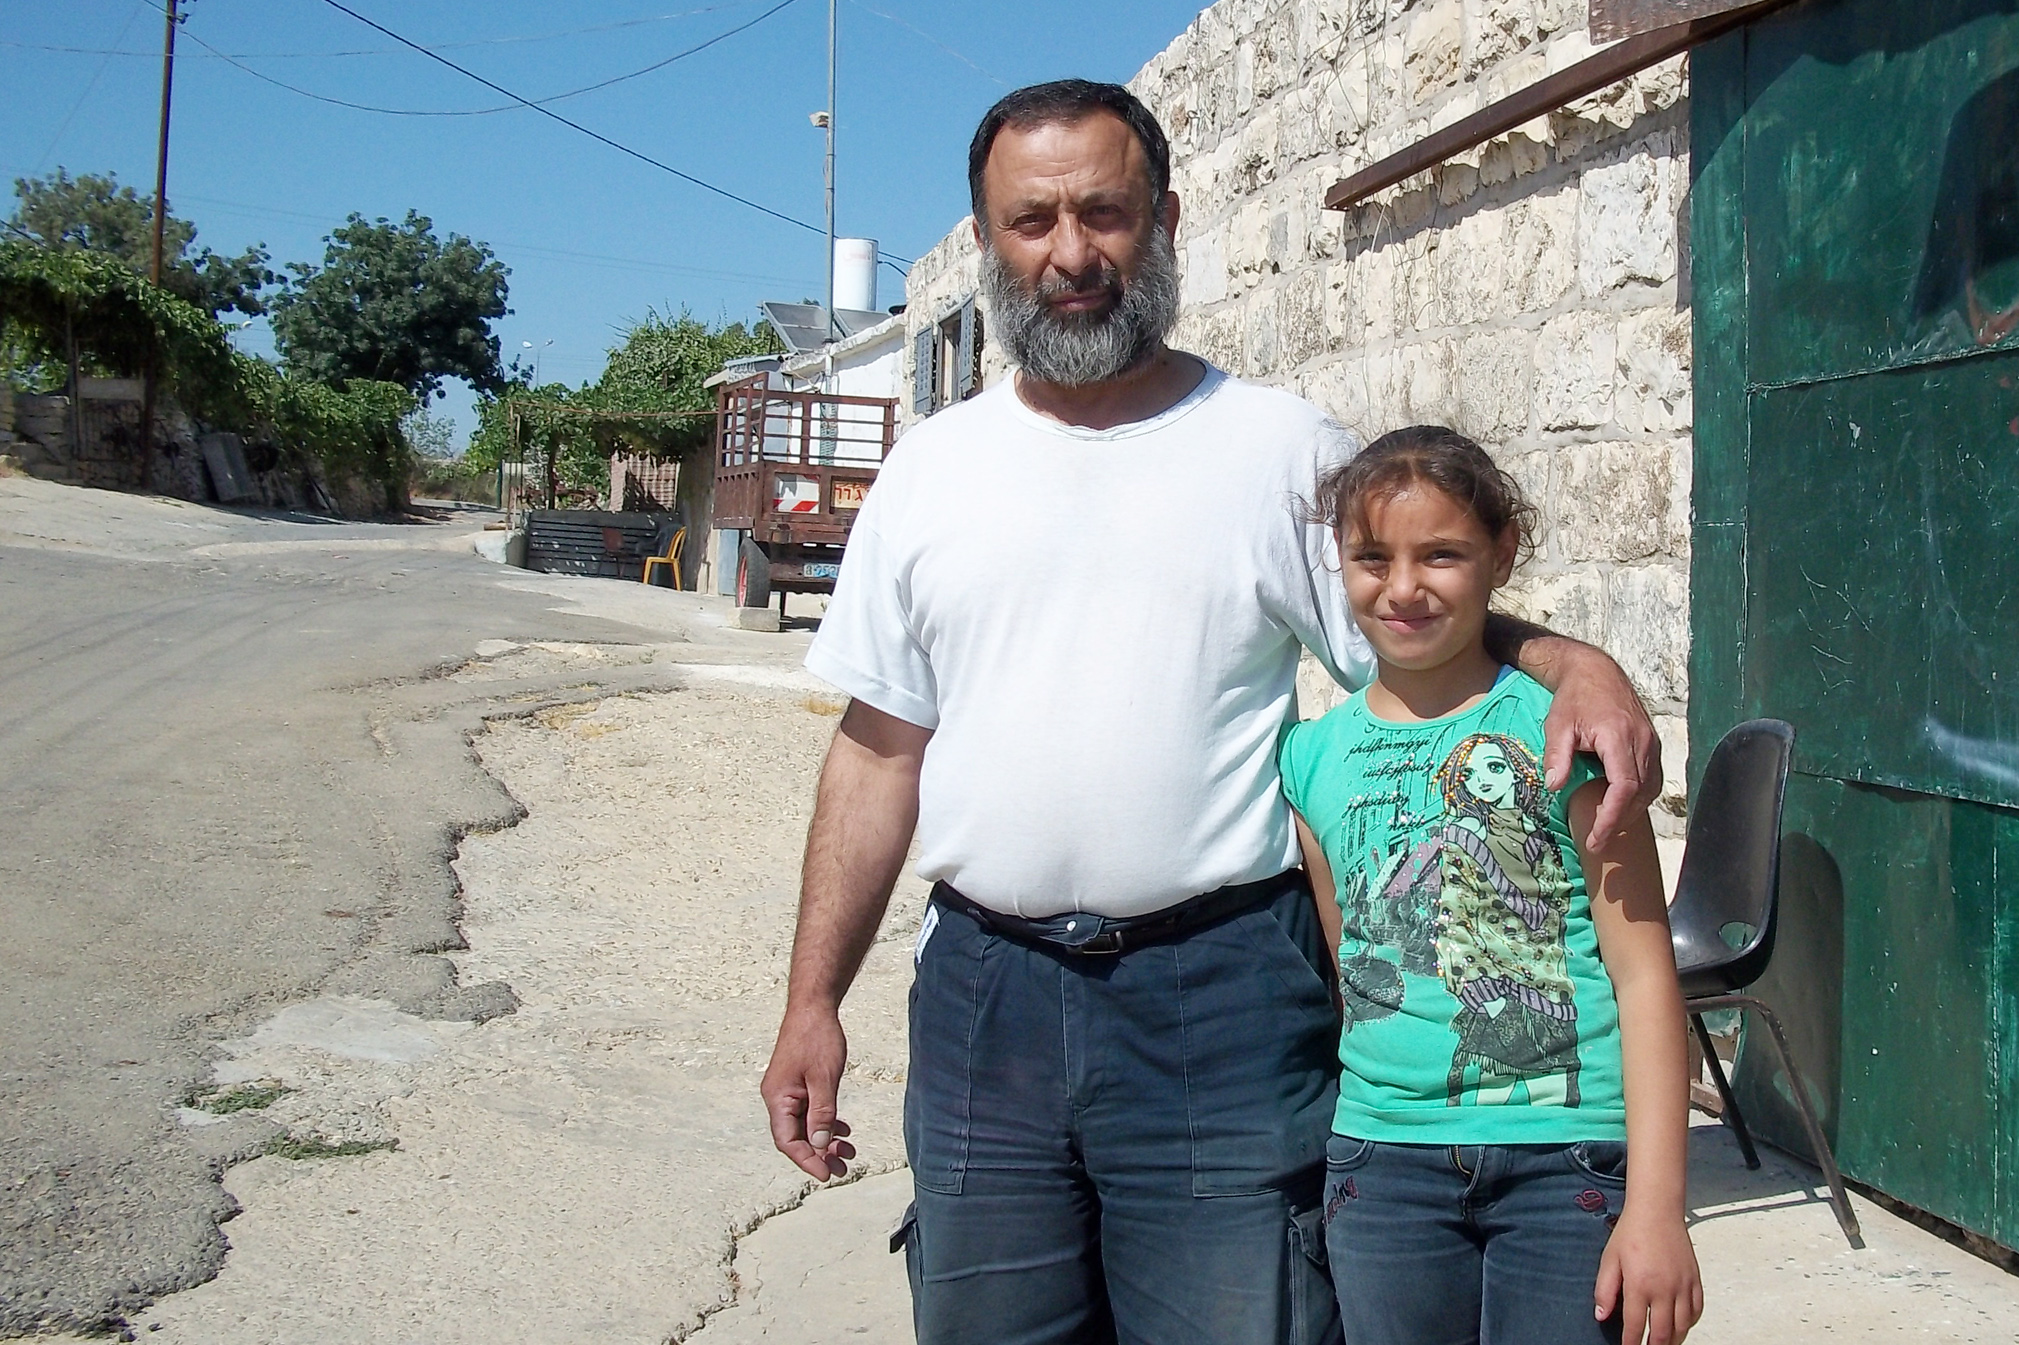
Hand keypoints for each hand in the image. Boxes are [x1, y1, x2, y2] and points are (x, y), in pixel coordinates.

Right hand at [760, 1003, 855, 1180]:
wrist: (813, 1007)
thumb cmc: (817, 1038)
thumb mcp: (824, 1078)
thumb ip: (822, 1113)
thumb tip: (820, 1144)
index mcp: (778, 1098)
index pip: (788, 1141)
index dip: (807, 1160)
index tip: (826, 1175)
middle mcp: (778, 1098)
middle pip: (796, 1137)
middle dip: (820, 1155)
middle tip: (843, 1169)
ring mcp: (787, 1091)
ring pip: (805, 1126)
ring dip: (825, 1141)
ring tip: (849, 1153)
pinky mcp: (798, 1084)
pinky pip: (809, 1112)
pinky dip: (826, 1123)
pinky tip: (844, 1130)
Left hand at [1540, 644, 1660, 849]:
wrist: (1596, 672)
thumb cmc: (1574, 698)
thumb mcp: (1557, 725)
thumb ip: (1556, 756)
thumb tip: (1553, 787)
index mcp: (1618, 737)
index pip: (1624, 787)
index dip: (1611, 817)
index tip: (1596, 838)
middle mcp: (1642, 741)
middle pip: (1640, 794)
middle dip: (1619, 821)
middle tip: (1597, 841)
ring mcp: (1651, 742)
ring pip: (1650, 788)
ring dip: (1631, 811)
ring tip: (1607, 826)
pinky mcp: (1652, 743)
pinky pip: (1652, 778)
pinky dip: (1638, 797)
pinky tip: (1619, 805)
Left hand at [1596, 1206, 1703, 1344]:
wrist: (1657, 1211)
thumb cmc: (1631, 1232)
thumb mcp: (1609, 1259)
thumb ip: (1605, 1290)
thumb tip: (1601, 1315)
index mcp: (1640, 1285)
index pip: (1636, 1325)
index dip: (1631, 1343)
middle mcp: (1664, 1289)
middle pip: (1663, 1332)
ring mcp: (1683, 1286)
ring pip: (1683, 1326)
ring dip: (1673, 1339)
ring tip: (1663, 1343)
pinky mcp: (1695, 1280)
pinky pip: (1696, 1310)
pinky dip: (1689, 1323)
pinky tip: (1681, 1325)